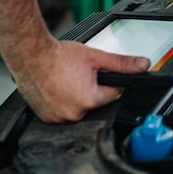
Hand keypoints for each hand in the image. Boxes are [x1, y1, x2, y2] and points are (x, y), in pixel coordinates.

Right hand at [11, 39, 149, 122]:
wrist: (30, 55)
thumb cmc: (58, 56)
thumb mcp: (96, 57)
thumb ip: (122, 63)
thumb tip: (142, 65)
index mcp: (90, 100)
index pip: (113, 94)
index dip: (108, 82)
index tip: (97, 74)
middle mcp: (74, 113)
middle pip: (95, 103)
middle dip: (91, 90)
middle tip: (78, 75)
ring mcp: (58, 118)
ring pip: (78, 108)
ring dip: (76, 97)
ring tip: (67, 81)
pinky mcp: (46, 118)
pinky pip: (61, 113)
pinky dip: (61, 103)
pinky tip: (57, 89)